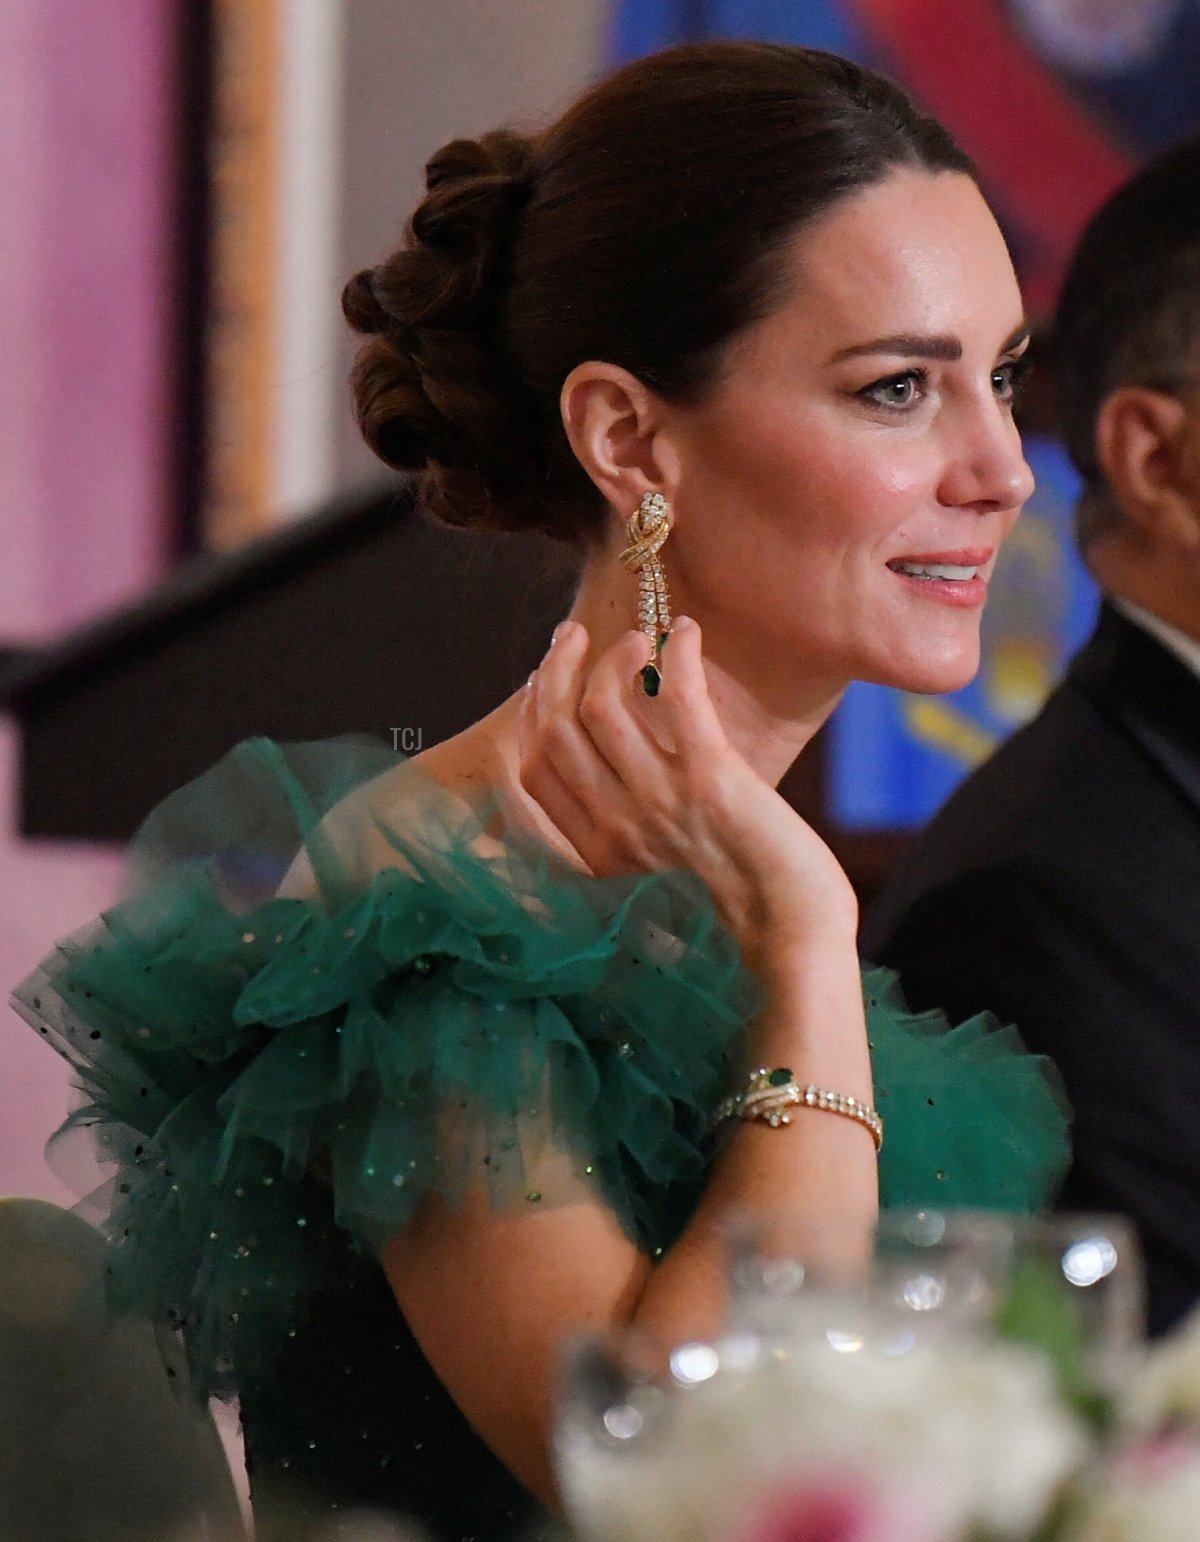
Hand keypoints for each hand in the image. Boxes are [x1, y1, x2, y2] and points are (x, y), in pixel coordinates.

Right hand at [517, 618, 857, 956]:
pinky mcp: (711, 780)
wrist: (791, 944)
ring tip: (637, 639)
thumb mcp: (653, 886)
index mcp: (595, 854)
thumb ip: (625, 844)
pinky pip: (677, 699)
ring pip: (602, 706)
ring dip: (615, 659)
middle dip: (556, 670)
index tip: (546, 680)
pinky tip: (685, 635)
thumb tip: (619, 787)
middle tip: (574, 637)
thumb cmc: (735, 918)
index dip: (533, 714)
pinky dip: (676, 657)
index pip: (533, 769)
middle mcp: (615, 826)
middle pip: (555, 729)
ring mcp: (659, 802)